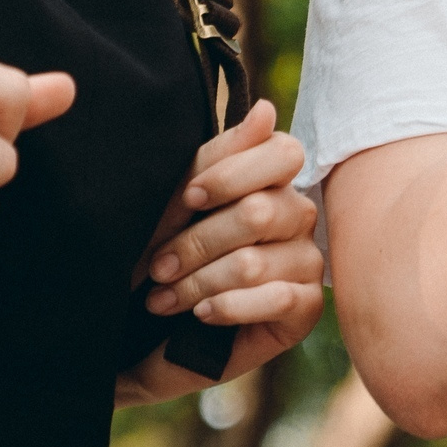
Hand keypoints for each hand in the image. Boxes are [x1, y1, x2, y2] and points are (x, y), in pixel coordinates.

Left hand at [121, 101, 323, 399]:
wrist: (141, 337)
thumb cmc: (162, 257)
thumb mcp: (180, 201)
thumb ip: (222, 156)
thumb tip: (266, 109)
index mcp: (272, 179)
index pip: (284, 153)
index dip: (234, 175)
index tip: (189, 198)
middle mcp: (297, 215)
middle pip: (259, 211)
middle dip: (197, 242)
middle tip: (158, 266)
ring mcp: (305, 262)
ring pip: (255, 262)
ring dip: (198, 282)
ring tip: (163, 299)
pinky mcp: (305, 309)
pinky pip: (277, 299)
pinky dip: (229, 307)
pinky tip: (202, 315)